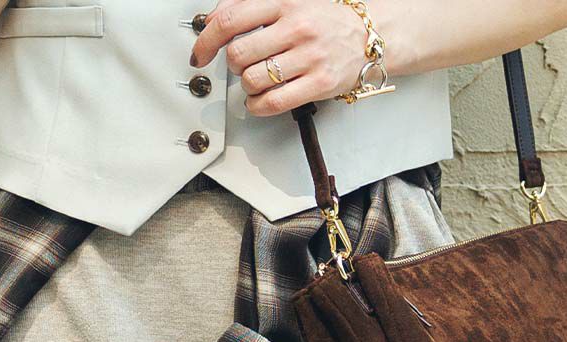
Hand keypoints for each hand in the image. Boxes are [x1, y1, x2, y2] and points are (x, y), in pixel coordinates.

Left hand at [190, 0, 382, 115]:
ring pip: (253, 79)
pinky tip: (261, 100)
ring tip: (257, 81)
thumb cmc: (322, 21)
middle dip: (233, 64)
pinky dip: (258, 105)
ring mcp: (308, 56)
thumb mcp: (287, 1)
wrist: (366, 36)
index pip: (231, 19)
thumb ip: (249, 6)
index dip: (207, 40)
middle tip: (242, 65)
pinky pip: (272, 102)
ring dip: (247, 86)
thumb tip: (211, 22)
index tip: (200, 52)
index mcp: (284, 0)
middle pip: (238, 54)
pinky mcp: (318, 83)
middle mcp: (296, 26)